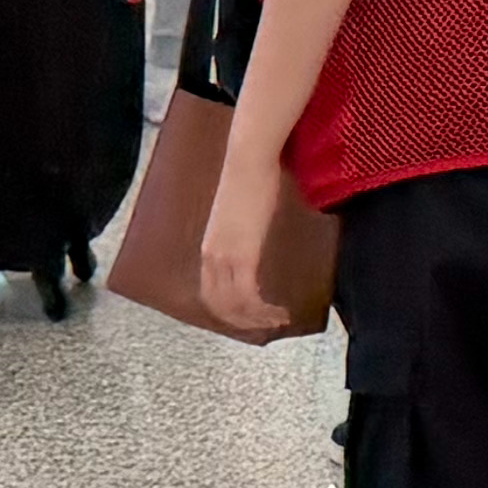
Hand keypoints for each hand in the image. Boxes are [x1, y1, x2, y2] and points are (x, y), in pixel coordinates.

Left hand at [199, 184, 289, 334]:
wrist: (249, 161)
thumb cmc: (250, 179)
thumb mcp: (239, 216)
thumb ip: (240, 235)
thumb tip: (251, 242)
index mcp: (208, 249)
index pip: (211, 294)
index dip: (229, 312)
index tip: (251, 316)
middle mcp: (211, 258)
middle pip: (220, 306)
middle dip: (243, 322)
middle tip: (267, 327)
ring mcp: (225, 258)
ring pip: (235, 306)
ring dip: (256, 320)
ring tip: (278, 322)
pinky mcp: (243, 255)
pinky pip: (248, 296)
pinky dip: (262, 310)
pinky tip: (279, 311)